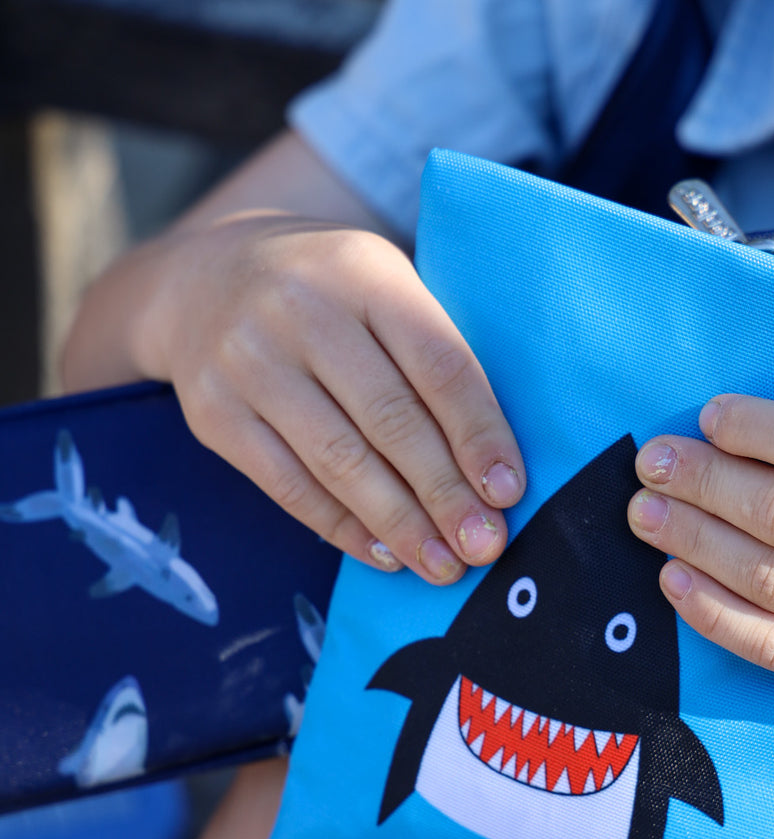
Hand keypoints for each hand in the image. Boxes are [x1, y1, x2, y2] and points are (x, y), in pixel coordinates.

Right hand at [122, 212, 524, 581]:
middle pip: (390, 419)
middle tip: (484, 545)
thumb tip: (492, 467)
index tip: (508, 493)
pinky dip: (343, 527)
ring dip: (399, 524)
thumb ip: (432, 351)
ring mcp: (248, 363)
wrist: (202, 280)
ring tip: (442, 565)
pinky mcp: (214, 413)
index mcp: (364, 273)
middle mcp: (301, 311)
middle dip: (445, 493)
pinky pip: (289, 486)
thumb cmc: (328, 295)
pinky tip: (384, 553)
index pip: (437, 364)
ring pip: (339, 462)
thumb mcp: (383, 286)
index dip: (478, 434)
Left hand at [627, 393, 773, 711]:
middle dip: (702, 482)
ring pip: (766, 579)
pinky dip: (713, 614)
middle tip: (651, 460)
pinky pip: (773, 648)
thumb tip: (766, 419)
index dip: (755, 428)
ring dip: (692, 542)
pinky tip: (673, 581)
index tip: (707, 415)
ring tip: (646, 513)